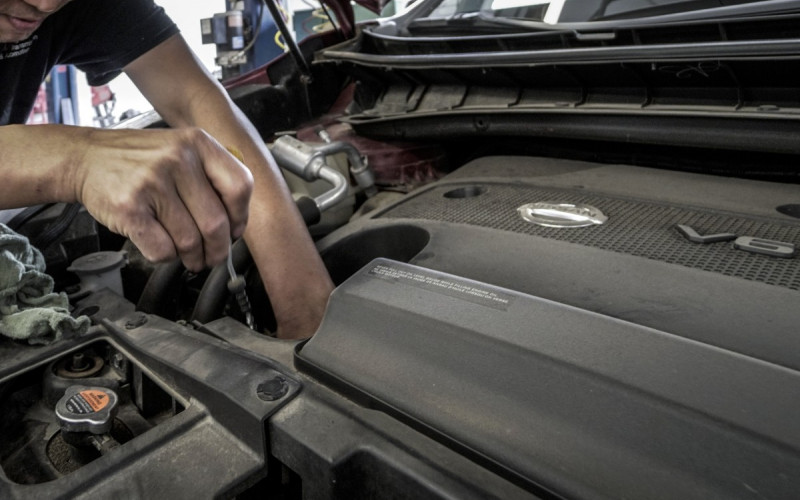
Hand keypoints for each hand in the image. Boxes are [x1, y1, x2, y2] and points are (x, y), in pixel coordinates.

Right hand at [75, 127, 252, 270]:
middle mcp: (177, 159)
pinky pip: (162, 249)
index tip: (233, 231)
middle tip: (212, 257)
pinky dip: (166, 257)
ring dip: (192, 257)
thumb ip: (211, 176)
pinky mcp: (129, 207)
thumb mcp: (181, 150)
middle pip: (216, 223)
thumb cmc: (138, 161)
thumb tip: (236, 223)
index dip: (240, 218)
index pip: (240, 186)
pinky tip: (162, 246)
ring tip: (188, 256)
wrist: (85, 158)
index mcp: (197, 143)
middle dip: (217, 250)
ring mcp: (151, 182)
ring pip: (190, 241)